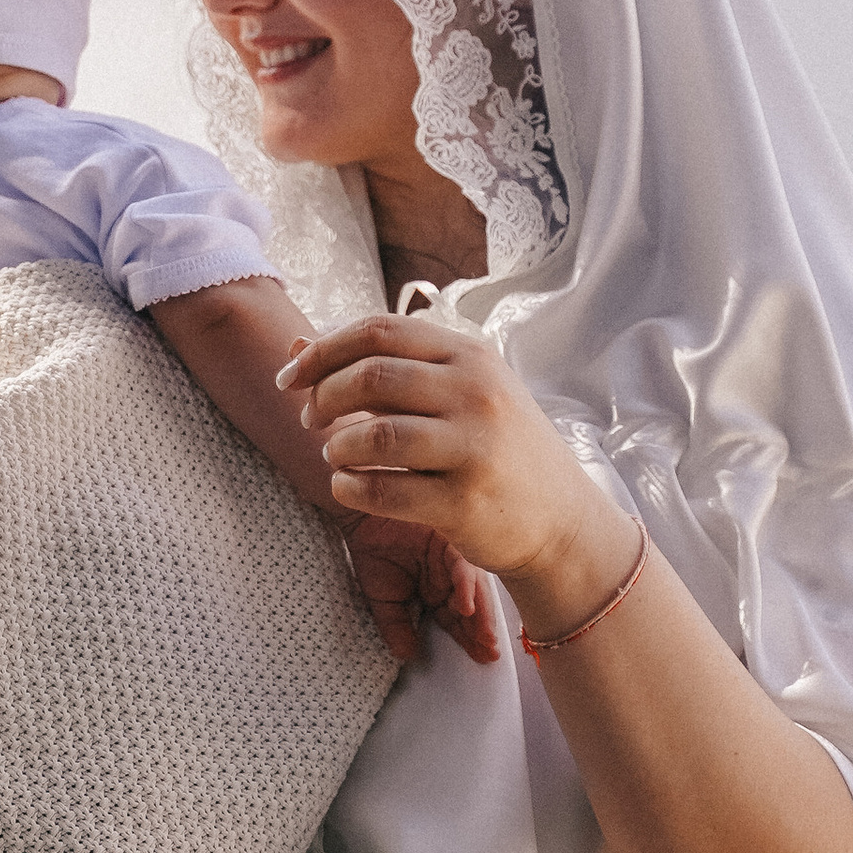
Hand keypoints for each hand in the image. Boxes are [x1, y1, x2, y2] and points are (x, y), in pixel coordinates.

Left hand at [278, 312, 638, 646]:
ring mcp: (475, 447)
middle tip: (311, 419)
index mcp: (470, 355)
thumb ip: (381, 366)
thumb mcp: (455, 392)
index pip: (379, 331)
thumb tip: (297, 347)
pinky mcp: (466, 502)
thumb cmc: (496, 448)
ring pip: (375, 435)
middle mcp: (477, 393)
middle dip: (324, 396)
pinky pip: (384, 491)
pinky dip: (350, 488)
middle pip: (371, 376)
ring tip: (335, 456)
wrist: (562, 520)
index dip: (322, 351)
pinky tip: (348, 487)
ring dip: (337, 447)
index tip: (290, 378)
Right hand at [339, 511, 499, 669]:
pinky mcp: (448, 536)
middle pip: (471, 605)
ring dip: (479, 612)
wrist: (358, 515)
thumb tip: (408, 655)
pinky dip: (464, 585)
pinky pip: (461, 562)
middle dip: (481, 630)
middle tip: (489, 652)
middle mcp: (449, 572)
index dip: (468, 638)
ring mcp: (451, 554)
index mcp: (437, 587)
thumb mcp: (382, 600)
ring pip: (473, 586)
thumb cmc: (370, 549)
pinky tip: (465, 606)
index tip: (481, 657)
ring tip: (484, 636)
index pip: (456, 618)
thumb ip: (396, 626)